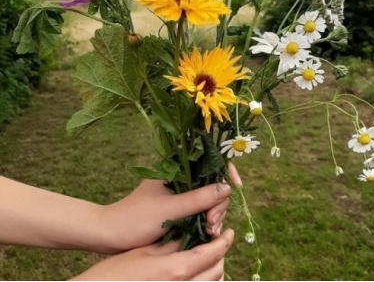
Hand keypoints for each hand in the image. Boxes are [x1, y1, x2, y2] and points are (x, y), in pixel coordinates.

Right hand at [71, 229, 233, 280]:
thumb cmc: (115, 273)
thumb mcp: (144, 252)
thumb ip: (172, 243)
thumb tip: (193, 233)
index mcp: (176, 269)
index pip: (212, 254)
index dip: (224, 241)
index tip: (229, 232)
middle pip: (217, 271)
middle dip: (221, 255)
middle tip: (218, 241)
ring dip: (215, 269)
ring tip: (210, 256)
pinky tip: (198, 272)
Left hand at [99, 164, 241, 253]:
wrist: (111, 236)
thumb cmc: (135, 219)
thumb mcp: (170, 209)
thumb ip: (199, 198)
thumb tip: (227, 188)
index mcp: (177, 170)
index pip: (210, 163)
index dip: (226, 171)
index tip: (236, 186)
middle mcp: (182, 180)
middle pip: (213, 186)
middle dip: (218, 204)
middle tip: (211, 224)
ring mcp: (181, 196)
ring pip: (209, 202)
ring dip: (214, 216)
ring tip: (208, 232)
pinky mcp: (180, 212)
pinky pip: (201, 214)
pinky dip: (207, 223)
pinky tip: (206, 234)